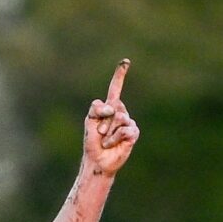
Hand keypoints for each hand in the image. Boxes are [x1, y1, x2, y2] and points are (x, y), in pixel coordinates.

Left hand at [82, 60, 138, 177]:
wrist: (98, 160)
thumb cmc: (92, 142)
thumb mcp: (89, 120)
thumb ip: (96, 108)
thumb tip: (113, 109)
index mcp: (109, 107)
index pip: (115, 88)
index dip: (120, 75)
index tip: (126, 61)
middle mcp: (120, 112)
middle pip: (113, 107)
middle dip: (103, 121)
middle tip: (100, 133)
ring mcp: (128, 122)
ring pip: (119, 118)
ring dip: (108, 132)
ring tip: (106, 140)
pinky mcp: (133, 133)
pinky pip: (124, 130)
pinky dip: (115, 138)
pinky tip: (114, 144)